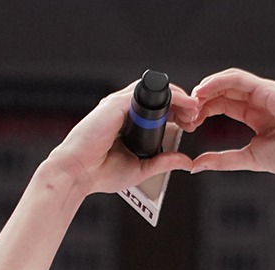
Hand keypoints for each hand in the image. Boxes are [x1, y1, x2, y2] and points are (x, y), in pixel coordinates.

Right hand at [40, 80, 200, 198]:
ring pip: (155, 91)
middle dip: (181, 104)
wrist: (77, 173)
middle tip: (197, 117)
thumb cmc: (100, 172)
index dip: (177, 114)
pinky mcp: (116, 103)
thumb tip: (185, 161)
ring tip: (195, 110)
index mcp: (126, 123)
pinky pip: (148, 94)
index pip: (156, 110)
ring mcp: (119, 105)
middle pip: (158, 98)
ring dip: (179, 98)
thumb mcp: (141, 167)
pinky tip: (185, 105)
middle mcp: (123, 110)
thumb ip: (163, 161)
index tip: (191, 125)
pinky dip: (170, 96)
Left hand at [187, 69, 274, 191]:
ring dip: (207, 87)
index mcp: (256, 115)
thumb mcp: (248, 158)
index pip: (223, 105)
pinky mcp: (268, 88)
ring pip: (228, 81)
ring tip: (192, 99)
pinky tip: (204, 90)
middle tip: (187, 111)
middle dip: (202, 99)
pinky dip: (218, 81)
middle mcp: (260, 101)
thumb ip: (222, 160)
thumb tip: (197, 165)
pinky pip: (238, 78)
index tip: (190, 123)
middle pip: (223, 91)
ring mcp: (265, 92)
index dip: (204, 110)